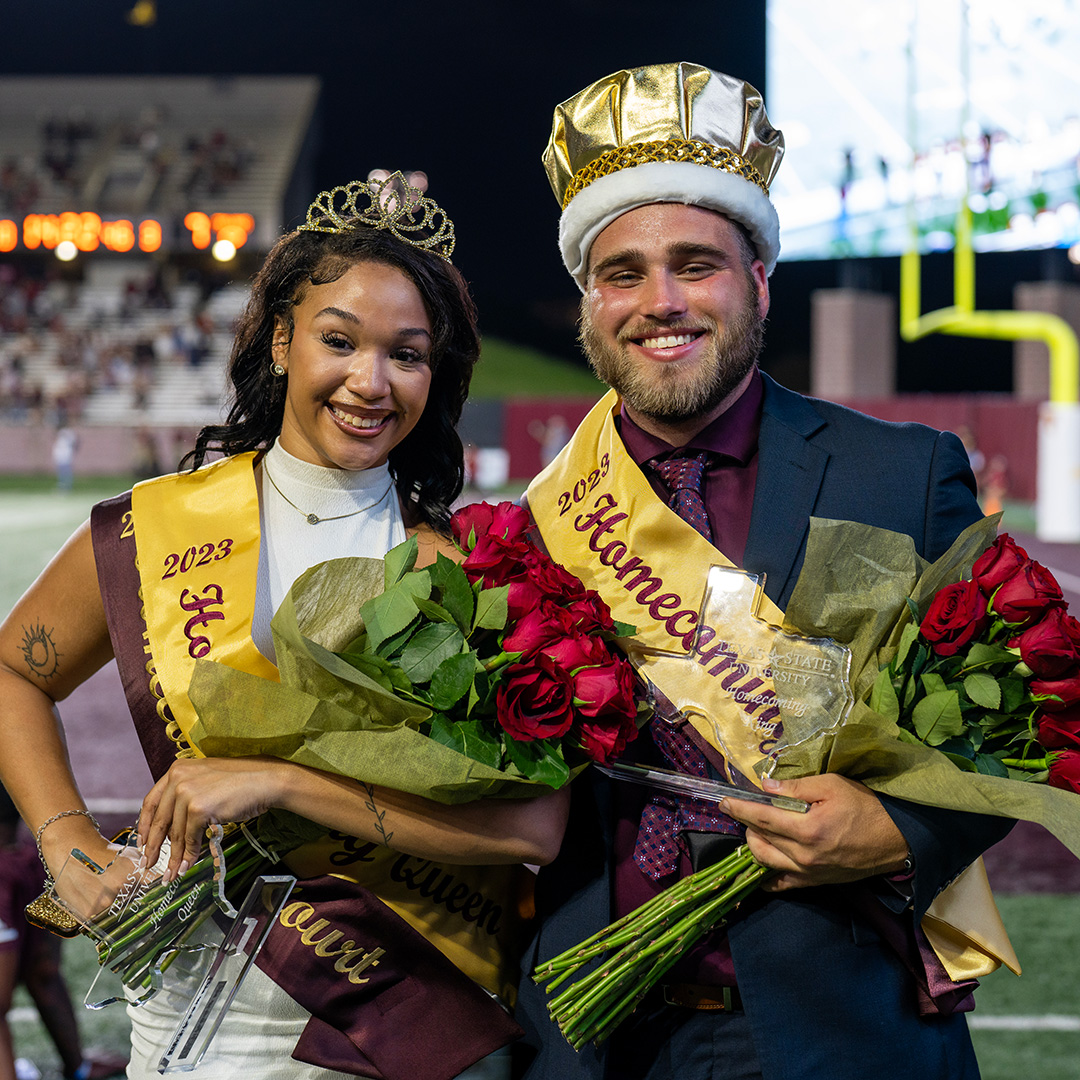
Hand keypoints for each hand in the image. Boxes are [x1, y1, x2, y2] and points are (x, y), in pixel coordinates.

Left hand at [137, 757, 287, 881]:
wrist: (266, 780)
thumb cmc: (242, 781)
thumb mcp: (206, 781)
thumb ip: (187, 795)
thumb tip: (172, 825)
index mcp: (177, 769)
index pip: (151, 801)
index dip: (144, 825)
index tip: (142, 842)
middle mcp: (178, 778)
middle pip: (159, 820)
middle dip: (152, 847)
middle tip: (148, 864)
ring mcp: (187, 792)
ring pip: (174, 833)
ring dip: (173, 857)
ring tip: (172, 872)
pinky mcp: (198, 808)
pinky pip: (190, 838)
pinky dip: (188, 855)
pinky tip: (188, 864)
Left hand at [720, 774, 908, 891]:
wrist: (897, 839)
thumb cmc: (865, 807)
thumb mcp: (832, 786)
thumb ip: (795, 787)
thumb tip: (765, 786)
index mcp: (807, 829)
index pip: (761, 819)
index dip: (739, 809)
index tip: (724, 801)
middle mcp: (804, 856)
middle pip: (759, 842)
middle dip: (746, 826)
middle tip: (747, 811)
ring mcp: (809, 873)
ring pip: (766, 863)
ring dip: (754, 846)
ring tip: (755, 830)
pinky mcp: (816, 883)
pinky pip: (782, 884)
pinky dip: (767, 876)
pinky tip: (761, 865)